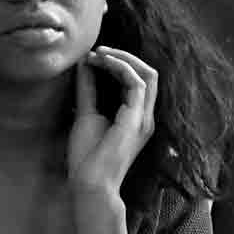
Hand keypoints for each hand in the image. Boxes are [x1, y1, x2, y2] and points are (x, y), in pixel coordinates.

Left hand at [66, 45, 156, 201]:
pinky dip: (120, 67)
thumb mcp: (86, 114)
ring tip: (98, 53)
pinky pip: (137, 82)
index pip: (138, 80)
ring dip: (122, 58)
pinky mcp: (136, 119)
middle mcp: (145, 117)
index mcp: (136, 117)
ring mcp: (143, 118)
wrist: (89, 183)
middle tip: (98, 50)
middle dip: (124, 56)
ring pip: (147, 74)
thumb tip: (85, 65)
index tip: (93, 58)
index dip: (119, 63)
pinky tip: (102, 63)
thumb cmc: (87, 157)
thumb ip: (88, 90)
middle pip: (149, 74)